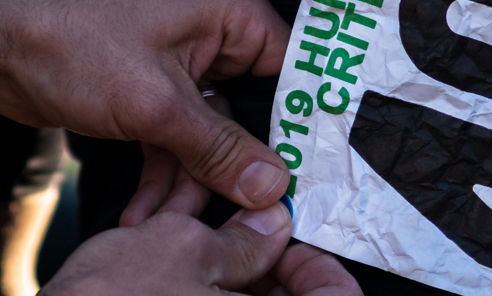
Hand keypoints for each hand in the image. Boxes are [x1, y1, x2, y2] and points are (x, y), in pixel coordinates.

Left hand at [0, 0, 292, 208]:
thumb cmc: (67, 38)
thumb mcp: (154, 102)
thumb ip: (219, 146)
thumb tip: (270, 182)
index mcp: (231, 9)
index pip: (294, 70)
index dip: (301, 126)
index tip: (305, 178)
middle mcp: (214, 30)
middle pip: (253, 110)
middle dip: (236, 167)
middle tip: (241, 212)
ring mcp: (183, 61)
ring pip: (212, 135)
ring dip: (190, 182)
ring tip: (170, 223)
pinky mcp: (153, 88)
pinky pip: (177, 139)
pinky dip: (162, 174)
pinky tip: (143, 211)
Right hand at [40, 202, 362, 295]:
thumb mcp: (187, 251)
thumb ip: (244, 238)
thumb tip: (274, 223)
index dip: (319, 267)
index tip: (298, 237)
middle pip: (280, 295)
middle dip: (264, 249)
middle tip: (250, 210)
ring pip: (234, 290)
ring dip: (222, 248)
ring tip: (200, 205)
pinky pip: (198, 293)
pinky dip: (192, 266)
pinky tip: (171, 225)